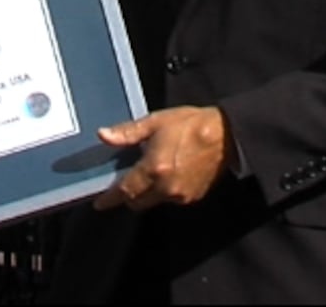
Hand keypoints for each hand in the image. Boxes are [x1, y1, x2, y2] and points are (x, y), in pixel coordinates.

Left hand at [91, 106, 230, 211]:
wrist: (226, 135)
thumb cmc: (190, 125)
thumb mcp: (155, 122)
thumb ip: (127, 133)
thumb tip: (103, 136)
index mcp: (153, 169)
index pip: (125, 192)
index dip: (110, 199)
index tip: (99, 204)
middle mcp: (166, 188)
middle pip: (137, 202)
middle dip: (128, 195)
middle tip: (124, 181)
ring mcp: (181, 195)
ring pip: (154, 202)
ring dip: (146, 193)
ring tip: (148, 172)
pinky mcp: (194, 197)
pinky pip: (171, 199)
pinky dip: (163, 191)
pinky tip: (166, 174)